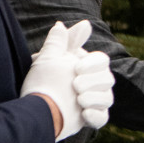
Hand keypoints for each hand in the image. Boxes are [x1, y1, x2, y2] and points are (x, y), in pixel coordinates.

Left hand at [21, 21, 112, 140]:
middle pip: (108, 78)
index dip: (93, 64)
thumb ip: (59, 40)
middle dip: (93, 82)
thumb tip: (61, 23)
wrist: (35, 111)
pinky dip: (95, 116)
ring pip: (107, 97)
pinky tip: (84, 114)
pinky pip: (102, 117)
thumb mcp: (49, 58)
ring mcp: (92, 101)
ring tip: (79, 100)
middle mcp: (92, 84)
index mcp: (85, 67)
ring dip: (94, 98)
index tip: (77, 68)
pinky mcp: (90, 118)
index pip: (102, 60)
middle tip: (76, 86)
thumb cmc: (42, 82)